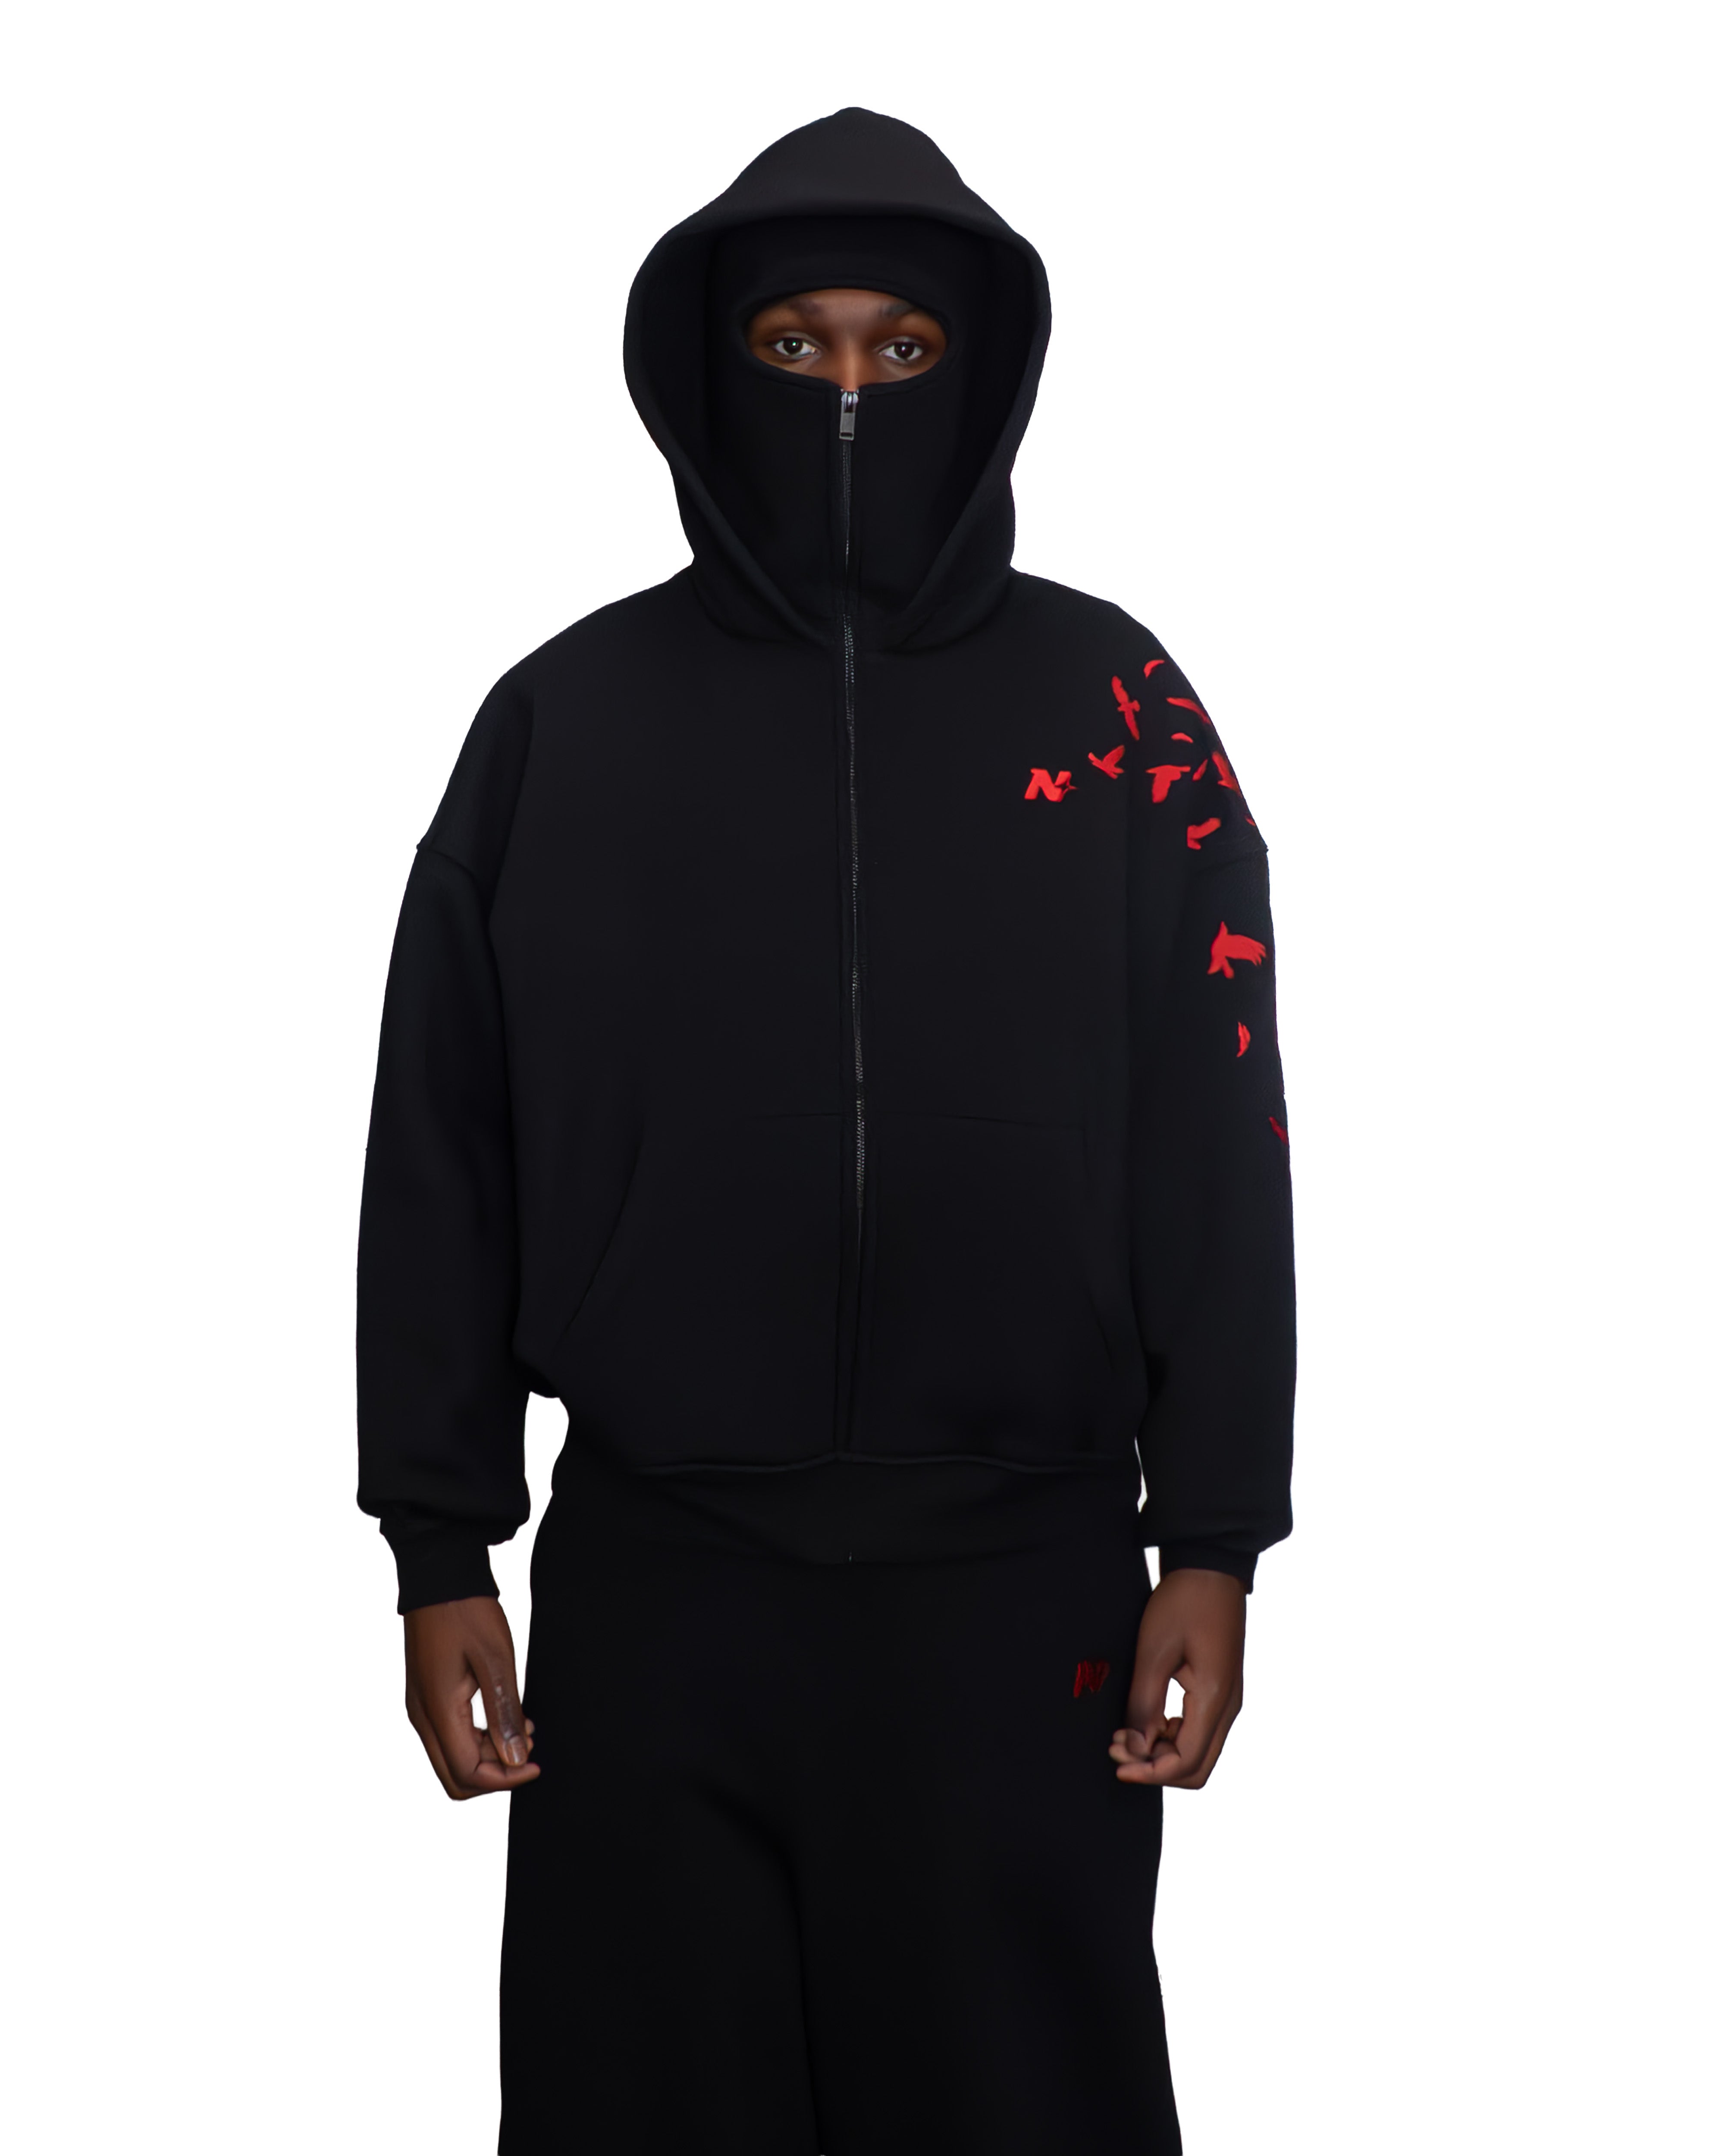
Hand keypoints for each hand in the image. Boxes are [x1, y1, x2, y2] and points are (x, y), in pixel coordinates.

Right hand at [403, 1596, 539, 1800]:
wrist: (439, 1576)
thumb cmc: (466, 1611)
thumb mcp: (495, 1660)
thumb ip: (503, 1712)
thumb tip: (514, 1759)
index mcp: (436, 1710)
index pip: (467, 1772)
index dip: (505, 1778)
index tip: (536, 1763)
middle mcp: (421, 1717)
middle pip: (455, 1776)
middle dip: (495, 1774)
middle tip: (529, 1749)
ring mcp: (420, 1707)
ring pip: (452, 1759)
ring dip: (489, 1755)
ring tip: (524, 1728)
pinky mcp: (426, 1697)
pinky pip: (449, 1736)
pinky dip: (479, 1738)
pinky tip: (505, 1717)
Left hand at [1108, 1568, 1246, 1787]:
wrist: (1210, 1568)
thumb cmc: (1183, 1601)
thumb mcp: (1154, 1650)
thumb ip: (1145, 1703)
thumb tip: (1136, 1747)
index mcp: (1215, 1698)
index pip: (1187, 1761)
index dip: (1150, 1772)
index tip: (1118, 1763)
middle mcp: (1229, 1706)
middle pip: (1197, 1767)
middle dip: (1155, 1767)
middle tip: (1118, 1747)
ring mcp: (1228, 1699)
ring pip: (1199, 1752)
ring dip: (1162, 1752)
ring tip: (1126, 1733)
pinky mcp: (1221, 1690)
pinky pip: (1200, 1731)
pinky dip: (1172, 1736)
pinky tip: (1147, 1719)